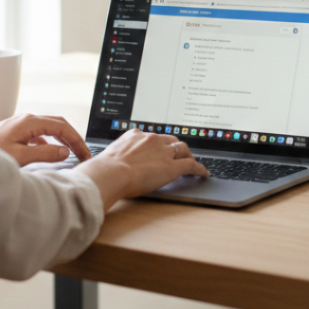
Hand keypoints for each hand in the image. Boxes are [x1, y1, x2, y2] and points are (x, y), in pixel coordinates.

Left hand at [0, 113, 90, 166]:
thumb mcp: (20, 157)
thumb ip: (45, 154)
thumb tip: (65, 151)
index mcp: (30, 122)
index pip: (62, 127)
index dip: (77, 140)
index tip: (85, 153)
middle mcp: (27, 119)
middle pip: (58, 124)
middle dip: (73, 138)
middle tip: (84, 154)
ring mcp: (21, 124)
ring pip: (50, 128)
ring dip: (62, 140)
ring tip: (72, 154)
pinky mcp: (16, 131)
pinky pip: (40, 134)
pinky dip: (50, 142)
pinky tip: (51, 154)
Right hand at [78, 129, 207, 210]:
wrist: (111, 173)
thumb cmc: (105, 169)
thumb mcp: (112, 155)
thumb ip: (119, 155)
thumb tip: (114, 163)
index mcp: (136, 135)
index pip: (154, 137)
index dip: (160, 144)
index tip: (161, 148)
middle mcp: (152, 140)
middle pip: (171, 140)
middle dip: (177, 147)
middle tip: (180, 155)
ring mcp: (163, 152)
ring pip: (183, 149)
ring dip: (188, 155)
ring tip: (192, 162)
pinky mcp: (172, 166)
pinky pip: (190, 165)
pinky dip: (199, 168)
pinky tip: (203, 173)